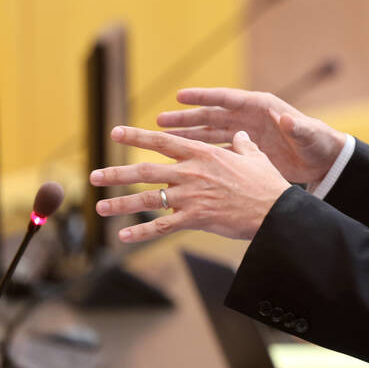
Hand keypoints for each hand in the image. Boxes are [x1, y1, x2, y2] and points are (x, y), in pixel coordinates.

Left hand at [89, 127, 291, 241]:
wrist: (274, 211)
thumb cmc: (267, 183)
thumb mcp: (255, 157)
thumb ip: (242, 146)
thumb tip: (240, 136)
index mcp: (202, 154)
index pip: (162, 142)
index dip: (136, 136)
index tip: (115, 132)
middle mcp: (190, 173)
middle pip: (144, 171)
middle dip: (116, 173)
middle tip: (93, 175)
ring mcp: (190, 197)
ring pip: (147, 199)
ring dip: (120, 203)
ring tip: (99, 206)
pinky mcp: (194, 219)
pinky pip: (162, 226)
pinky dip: (141, 231)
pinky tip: (123, 236)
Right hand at [156, 88, 344, 185]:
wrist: (323, 159)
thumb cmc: (317, 142)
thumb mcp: (308, 134)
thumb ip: (296, 126)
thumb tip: (286, 119)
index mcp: (261, 106)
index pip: (227, 98)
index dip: (203, 97)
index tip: (179, 96)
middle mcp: (248, 117)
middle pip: (211, 116)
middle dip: (186, 119)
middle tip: (159, 121)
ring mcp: (245, 133)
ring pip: (209, 134)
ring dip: (187, 136)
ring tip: (161, 138)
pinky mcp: (246, 151)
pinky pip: (217, 150)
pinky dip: (200, 153)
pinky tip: (182, 158)